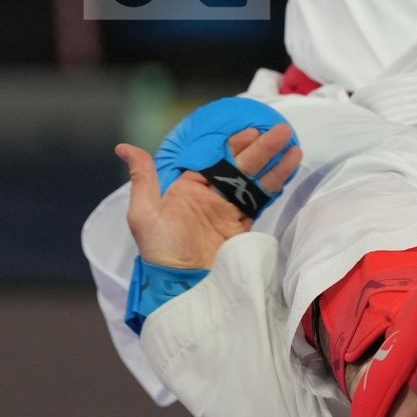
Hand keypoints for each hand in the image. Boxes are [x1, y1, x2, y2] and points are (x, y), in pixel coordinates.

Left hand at [116, 125, 301, 269]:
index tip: (251, 130)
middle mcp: (211, 197)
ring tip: (292, 143)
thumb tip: (124, 147)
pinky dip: (277, 181)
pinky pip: (262, 199)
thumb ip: (143, 178)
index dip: (234, 144)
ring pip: (255, 180)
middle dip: (262, 147)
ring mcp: (230, 211)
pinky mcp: (244, 226)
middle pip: (240, 166)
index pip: (214, 159)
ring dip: (274, 161)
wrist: (183, 287)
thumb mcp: (143, 213)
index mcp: (187, 189)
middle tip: (281, 129)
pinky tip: (290, 166)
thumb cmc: (161, 252)